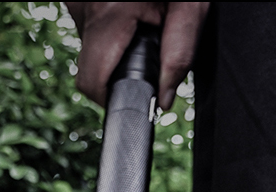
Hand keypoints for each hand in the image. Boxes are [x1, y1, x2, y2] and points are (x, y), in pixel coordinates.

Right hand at [66, 2, 209, 109]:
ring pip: (90, 42)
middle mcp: (84, 6)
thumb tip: (165, 98)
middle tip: (147, 35)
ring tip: (139, 10)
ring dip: (114, 40)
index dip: (112, 97)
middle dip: (119, 64)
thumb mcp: (191, 4)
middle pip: (91, 64)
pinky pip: (88, 21)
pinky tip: (127, 4)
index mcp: (111, 13)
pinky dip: (108, 22)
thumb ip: (179, 53)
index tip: (134, 93)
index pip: (91, 83)